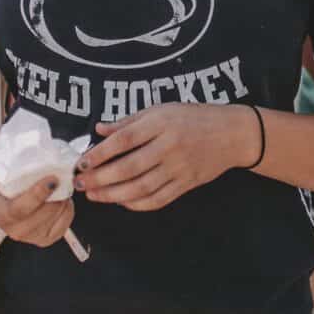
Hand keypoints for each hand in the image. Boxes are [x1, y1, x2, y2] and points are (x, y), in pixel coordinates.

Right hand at [0, 172, 77, 247]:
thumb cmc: (1, 183)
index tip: (53, 179)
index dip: (38, 194)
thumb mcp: (1, 173)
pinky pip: (64, 224)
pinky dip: (67, 210)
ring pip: (57, 216)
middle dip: (57, 193)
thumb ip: (17, 167)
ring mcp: (30, 237)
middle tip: (60, 177)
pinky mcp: (45, 240)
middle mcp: (15, 230)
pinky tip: (61, 200)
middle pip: (45, 212)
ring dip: (63, 199)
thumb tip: (39, 150)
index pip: (20, 208)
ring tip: (59, 188)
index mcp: (1, 213)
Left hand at [76, 103, 258, 210]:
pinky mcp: (187, 184)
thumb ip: (130, 121)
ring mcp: (179, 168)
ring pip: (141, 187)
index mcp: (161, 123)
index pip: (124, 140)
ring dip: (114, 195)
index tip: (82, 162)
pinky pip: (159, 199)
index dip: (100, 153)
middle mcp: (169, 146)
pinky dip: (138, 204)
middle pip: (129, 167)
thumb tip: (99, 129)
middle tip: (80, 183)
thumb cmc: (193, 117)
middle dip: (100, 178)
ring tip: (95, 195)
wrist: (232, 134)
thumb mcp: (161, 109)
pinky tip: (122, 202)